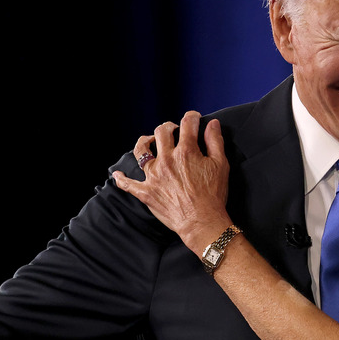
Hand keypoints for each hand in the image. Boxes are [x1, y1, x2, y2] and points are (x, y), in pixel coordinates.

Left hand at [113, 111, 232, 251]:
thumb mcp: (221, 165)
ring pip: (141, 151)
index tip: (194, 118)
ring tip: (149, 141)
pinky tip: (117, 175)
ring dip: (145, 142)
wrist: (202, 222)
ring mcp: (154, 176)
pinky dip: (122, 179)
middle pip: (161, 132)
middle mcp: (167, 159)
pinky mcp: (146, 192)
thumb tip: (212, 124)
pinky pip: (128, 185)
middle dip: (168, 127)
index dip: (191, 117)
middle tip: (174, 130)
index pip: (187, 124)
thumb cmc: (213, 195)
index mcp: (186, 152)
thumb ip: (215, 142)